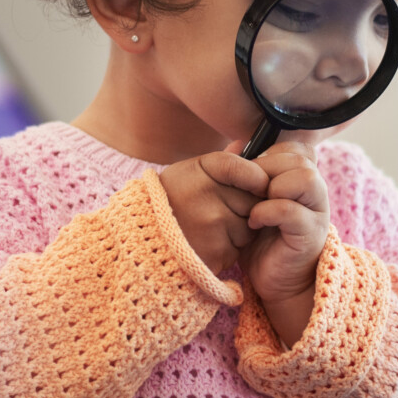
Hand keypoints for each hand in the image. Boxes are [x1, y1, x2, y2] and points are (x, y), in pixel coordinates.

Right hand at [158, 148, 268, 277]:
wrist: (139, 237)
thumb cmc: (168, 200)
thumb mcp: (188, 172)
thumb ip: (220, 161)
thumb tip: (244, 144)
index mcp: (200, 170)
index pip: (247, 170)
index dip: (257, 177)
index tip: (257, 183)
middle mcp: (206, 197)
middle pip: (253, 200)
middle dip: (248, 205)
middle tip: (226, 207)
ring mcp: (211, 227)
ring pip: (248, 227)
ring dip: (240, 228)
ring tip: (213, 226)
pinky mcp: (214, 253)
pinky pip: (238, 248)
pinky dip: (229, 247)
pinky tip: (209, 242)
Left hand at [241, 141, 328, 345]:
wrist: (277, 283)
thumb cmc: (263, 240)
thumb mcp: (251, 201)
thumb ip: (246, 173)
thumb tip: (234, 144)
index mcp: (304, 180)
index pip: (295, 147)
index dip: (270, 154)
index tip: (252, 175)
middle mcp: (316, 193)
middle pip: (300, 158)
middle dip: (267, 169)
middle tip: (249, 189)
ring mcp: (317, 213)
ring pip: (305, 178)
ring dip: (274, 186)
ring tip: (256, 204)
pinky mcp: (310, 234)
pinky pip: (290, 210)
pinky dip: (267, 212)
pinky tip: (254, 223)